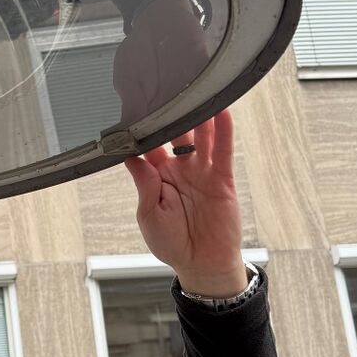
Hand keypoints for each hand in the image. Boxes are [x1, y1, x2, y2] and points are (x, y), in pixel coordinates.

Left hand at [123, 110, 246, 296]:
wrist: (202, 264)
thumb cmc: (172, 243)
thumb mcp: (149, 216)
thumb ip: (145, 186)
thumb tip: (133, 159)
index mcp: (157, 178)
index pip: (148, 148)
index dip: (142, 132)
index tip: (135, 112)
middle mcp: (179, 171)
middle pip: (175, 136)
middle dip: (172, 117)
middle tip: (166, 92)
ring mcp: (201, 173)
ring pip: (200, 138)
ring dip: (199, 117)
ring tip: (196, 92)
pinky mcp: (221, 178)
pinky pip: (222, 151)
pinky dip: (223, 132)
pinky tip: (222, 113)